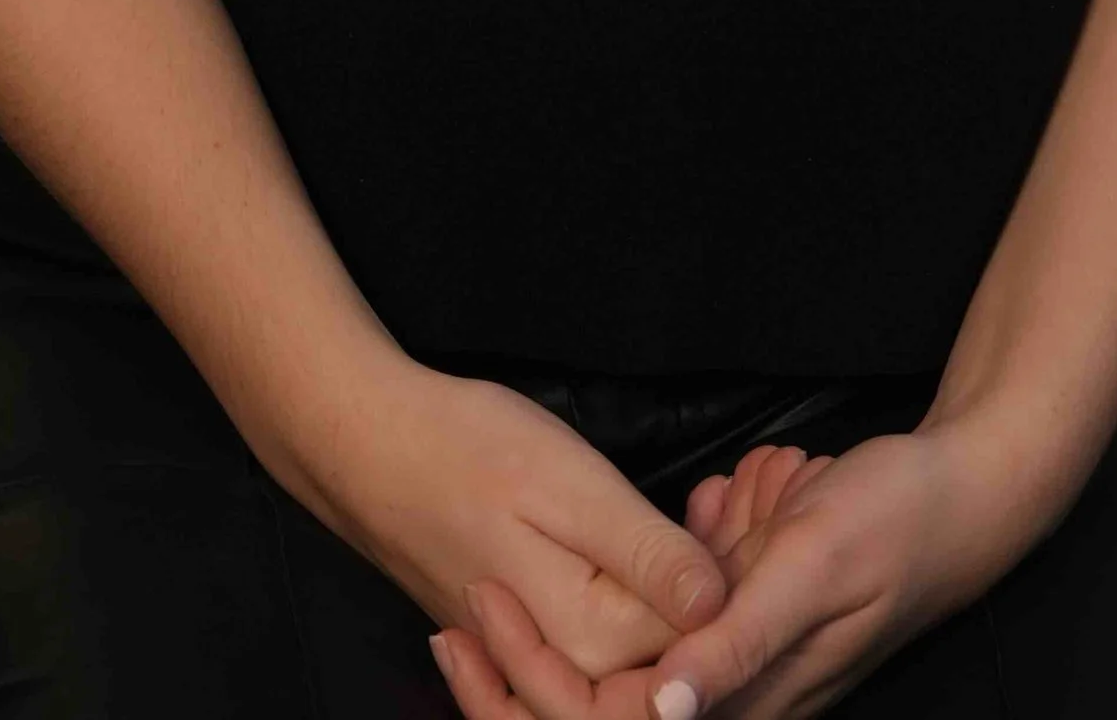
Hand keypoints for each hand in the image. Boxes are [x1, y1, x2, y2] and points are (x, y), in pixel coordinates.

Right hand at [431, 439, 837, 719]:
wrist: (368, 446)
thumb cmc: (465, 448)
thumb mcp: (570, 484)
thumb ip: (647, 553)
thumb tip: (722, 607)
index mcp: (587, 640)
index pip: (701, 635)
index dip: (736, 571)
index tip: (748, 504)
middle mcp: (568, 668)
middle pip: (674, 647)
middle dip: (711, 584)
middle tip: (725, 497)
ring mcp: (546, 657)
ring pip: (644, 638)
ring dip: (677, 585)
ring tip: (697, 505)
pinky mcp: (533, 634)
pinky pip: (607, 632)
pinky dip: (640, 587)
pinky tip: (646, 530)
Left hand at [436, 414, 1047, 719]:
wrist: (967, 500)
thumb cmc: (894, 526)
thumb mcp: (813, 564)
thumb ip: (739, 639)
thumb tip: (664, 709)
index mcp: (749, 698)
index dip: (536, 689)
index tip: (477, 620)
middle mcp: (740, 696)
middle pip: (607, 710)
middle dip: (532, 664)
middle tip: (465, 607)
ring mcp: (744, 663)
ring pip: (633, 667)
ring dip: (591, 617)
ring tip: (569, 563)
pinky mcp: (750, 630)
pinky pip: (677, 619)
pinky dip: (659, 574)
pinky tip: (694, 517)